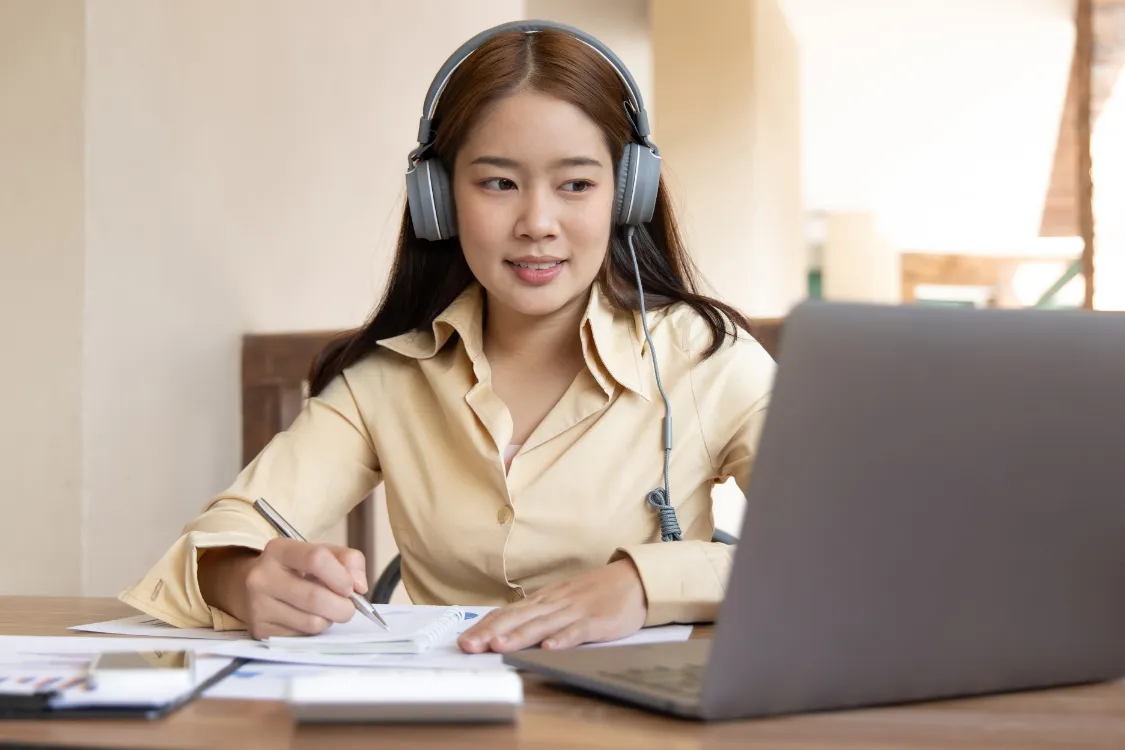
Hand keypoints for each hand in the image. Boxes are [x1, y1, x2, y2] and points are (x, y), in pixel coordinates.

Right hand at [200, 539, 367, 639]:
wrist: (249, 587)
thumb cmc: (295, 569)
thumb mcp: (320, 553)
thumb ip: (348, 560)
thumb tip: (359, 587)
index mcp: (279, 550)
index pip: (316, 559)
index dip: (341, 576)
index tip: (350, 588)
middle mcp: (262, 576)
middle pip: (315, 597)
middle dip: (342, 607)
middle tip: (348, 608)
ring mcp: (257, 605)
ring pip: (311, 622)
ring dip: (329, 620)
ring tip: (325, 611)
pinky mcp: (259, 630)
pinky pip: (301, 636)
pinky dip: (313, 631)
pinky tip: (306, 618)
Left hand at [457, 559, 646, 652]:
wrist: (633, 580)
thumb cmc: (595, 593)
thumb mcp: (561, 599)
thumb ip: (537, 614)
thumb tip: (506, 628)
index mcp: (544, 600)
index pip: (508, 613)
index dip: (485, 626)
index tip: (464, 640)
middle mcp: (554, 604)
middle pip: (518, 618)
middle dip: (491, 632)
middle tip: (468, 646)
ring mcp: (575, 611)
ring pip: (542, 625)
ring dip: (519, 636)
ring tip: (498, 646)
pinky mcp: (597, 621)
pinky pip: (577, 631)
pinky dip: (563, 639)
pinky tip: (549, 648)